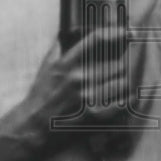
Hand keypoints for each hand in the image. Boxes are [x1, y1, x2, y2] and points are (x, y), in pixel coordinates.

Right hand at [19, 28, 138, 148]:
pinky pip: (122, 103)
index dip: (117, 34)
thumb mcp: (46, 68)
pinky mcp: (94, 116)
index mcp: (66, 63)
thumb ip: (58, 48)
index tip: (127, 34)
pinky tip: (127, 98)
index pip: (97, 40)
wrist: (33, 127)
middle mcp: (78, 77)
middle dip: (123, 65)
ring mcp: (87, 97)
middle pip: (117, 63)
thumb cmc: (40, 97)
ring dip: (125, 83)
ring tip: (121, 85)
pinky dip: (127, 99)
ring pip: (123, 82)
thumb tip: (69, 33)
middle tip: (124, 68)